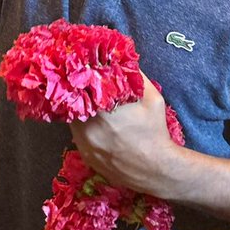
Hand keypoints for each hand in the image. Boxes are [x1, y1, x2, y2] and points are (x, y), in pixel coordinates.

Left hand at [71, 72, 181, 195]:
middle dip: (81, 93)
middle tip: (89, 87)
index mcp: (102, 109)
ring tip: (92, 105)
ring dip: (80, 110)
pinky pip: (77, 134)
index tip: (86, 71)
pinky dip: (83, 127)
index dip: (82, 77)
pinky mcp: (85, 155)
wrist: (157, 170)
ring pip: (73, 118)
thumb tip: (121, 59)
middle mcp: (87, 126)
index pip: (81, 85)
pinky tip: (96, 125)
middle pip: (74, 102)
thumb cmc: (155, 131)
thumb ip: (135, 76)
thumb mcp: (152, 98)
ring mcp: (83, 143)